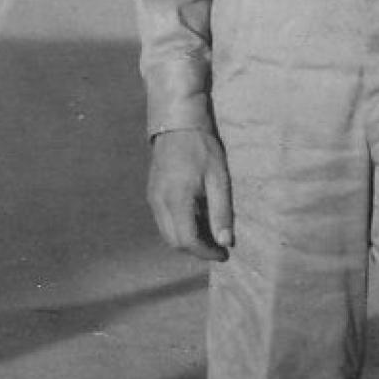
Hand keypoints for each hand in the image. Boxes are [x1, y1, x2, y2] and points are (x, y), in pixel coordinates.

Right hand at [147, 127, 233, 261]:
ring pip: (167, 233)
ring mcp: (152, 198)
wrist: (177, 124)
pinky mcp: (152, 194)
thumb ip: (221, 212)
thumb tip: (226, 242)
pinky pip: (164, 221)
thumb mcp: (218, 178)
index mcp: (176, 199)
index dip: (206, 253)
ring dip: (188, 240)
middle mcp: (159, 202)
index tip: (224, 254)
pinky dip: (180, 228)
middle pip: (175, 242)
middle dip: (197, 250)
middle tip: (219, 248)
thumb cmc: (202, 148)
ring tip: (211, 235)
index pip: (187, 240)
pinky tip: (198, 220)